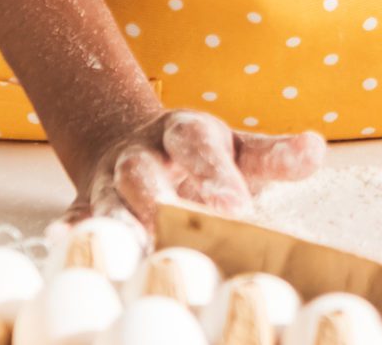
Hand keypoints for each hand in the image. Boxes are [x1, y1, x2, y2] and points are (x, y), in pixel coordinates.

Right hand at [73, 109, 324, 235]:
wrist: (139, 150)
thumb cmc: (203, 159)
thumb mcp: (240, 150)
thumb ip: (276, 155)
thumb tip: (315, 150)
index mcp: (184, 132)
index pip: (198, 144)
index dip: (214, 173)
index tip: (235, 205)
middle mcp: (142, 154)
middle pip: (142, 171)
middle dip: (158, 200)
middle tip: (178, 228)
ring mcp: (109, 182)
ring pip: (107, 200)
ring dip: (119, 224)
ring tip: (134, 248)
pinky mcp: (86, 208)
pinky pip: (74, 217)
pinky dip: (70, 230)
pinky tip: (66, 241)